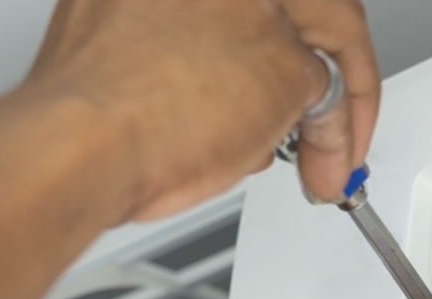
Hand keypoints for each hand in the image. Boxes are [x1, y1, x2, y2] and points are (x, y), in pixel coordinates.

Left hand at [21, 0, 380, 218]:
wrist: (72, 149)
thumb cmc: (159, 107)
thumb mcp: (288, 90)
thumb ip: (321, 81)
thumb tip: (315, 95)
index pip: (335, 16)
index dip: (358, 91)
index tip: (351, 132)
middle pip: (275, 24)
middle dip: (303, 93)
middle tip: (314, 147)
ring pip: (222, 41)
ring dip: (249, 95)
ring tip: (248, 144)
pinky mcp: (98, 28)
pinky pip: (170, 57)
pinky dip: (195, 93)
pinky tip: (198, 135)